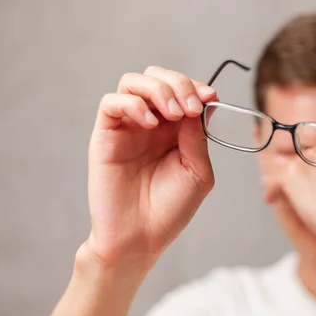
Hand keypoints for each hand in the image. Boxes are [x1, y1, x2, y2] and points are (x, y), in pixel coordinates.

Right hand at [85, 66, 217, 265]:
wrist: (141, 238)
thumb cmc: (171, 209)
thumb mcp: (198, 171)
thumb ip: (198, 137)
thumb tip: (197, 104)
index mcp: (176, 130)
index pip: (183, 89)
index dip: (196, 87)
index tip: (210, 97)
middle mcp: (151, 123)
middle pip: (158, 77)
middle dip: (178, 83)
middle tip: (190, 107)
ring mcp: (128, 127)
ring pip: (133, 82)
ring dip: (158, 89)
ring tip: (173, 113)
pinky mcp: (106, 136)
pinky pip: (111, 103)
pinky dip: (133, 104)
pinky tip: (151, 125)